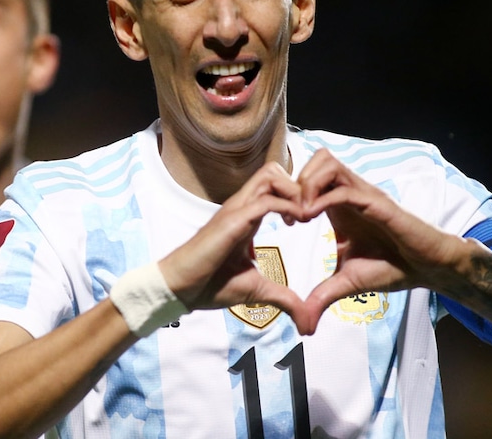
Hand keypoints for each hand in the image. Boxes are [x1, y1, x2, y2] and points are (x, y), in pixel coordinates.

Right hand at [158, 161, 308, 319]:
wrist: (181, 289)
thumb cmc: (211, 285)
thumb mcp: (257, 290)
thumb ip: (283, 298)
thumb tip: (305, 320)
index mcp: (246, 216)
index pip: (273, 186)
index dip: (296, 196)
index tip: (308, 219)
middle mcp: (241, 207)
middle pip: (274, 171)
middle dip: (300, 186)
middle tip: (310, 212)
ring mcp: (235, 210)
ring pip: (270, 176)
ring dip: (294, 191)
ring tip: (304, 216)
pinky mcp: (232, 221)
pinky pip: (265, 201)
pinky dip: (287, 206)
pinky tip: (296, 223)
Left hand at [292, 148, 474, 333]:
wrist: (427, 269)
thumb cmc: (392, 268)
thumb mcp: (347, 282)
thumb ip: (321, 297)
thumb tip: (304, 325)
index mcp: (340, 205)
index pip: (310, 175)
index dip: (290, 192)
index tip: (283, 221)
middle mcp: (350, 193)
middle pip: (316, 159)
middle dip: (295, 181)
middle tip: (289, 213)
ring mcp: (364, 194)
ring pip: (328, 163)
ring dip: (307, 184)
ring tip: (300, 214)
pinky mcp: (378, 203)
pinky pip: (345, 188)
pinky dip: (323, 198)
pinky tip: (311, 218)